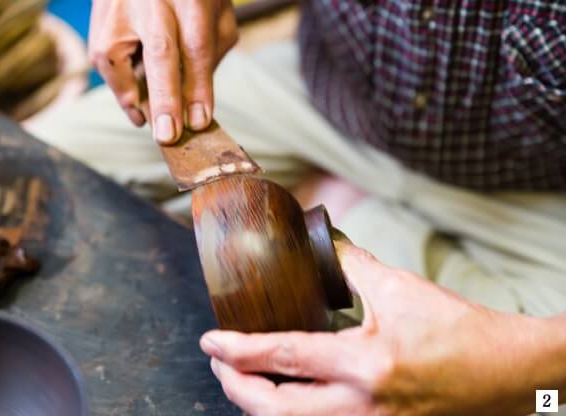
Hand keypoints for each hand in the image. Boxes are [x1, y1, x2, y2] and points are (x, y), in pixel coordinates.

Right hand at [89, 0, 237, 142]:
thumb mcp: (216, 14)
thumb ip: (212, 52)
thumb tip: (195, 104)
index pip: (197, 46)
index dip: (198, 88)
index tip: (198, 122)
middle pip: (161, 50)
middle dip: (165, 99)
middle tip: (168, 135)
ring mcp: (118, 2)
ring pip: (115, 55)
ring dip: (130, 96)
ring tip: (146, 119)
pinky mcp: (97, 11)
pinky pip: (101, 56)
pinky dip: (117, 82)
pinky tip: (133, 99)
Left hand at [200, 242, 559, 414]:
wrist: (505, 373)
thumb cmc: (458, 330)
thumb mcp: (399, 288)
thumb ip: (351, 265)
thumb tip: (321, 246)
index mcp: (365, 364)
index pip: (283, 356)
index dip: (238, 350)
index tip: (210, 341)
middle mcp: (362, 407)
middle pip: (275, 410)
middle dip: (235, 388)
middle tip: (219, 363)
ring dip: (259, 406)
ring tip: (243, 379)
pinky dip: (291, 415)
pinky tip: (284, 396)